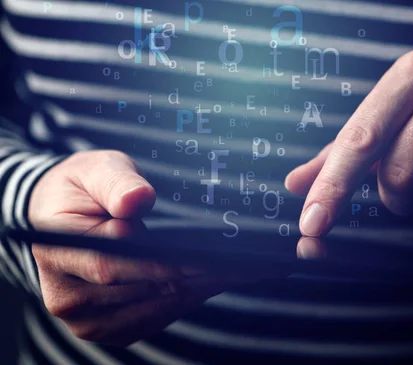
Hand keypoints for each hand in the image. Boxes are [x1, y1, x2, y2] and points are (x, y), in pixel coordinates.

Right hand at [28, 150, 280, 345]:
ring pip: (156, 308)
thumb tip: (137, 200)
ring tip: (240, 269)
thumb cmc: (81, 190)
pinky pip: (157, 316)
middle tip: (242, 262)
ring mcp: (90, 319)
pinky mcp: (112, 327)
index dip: (160, 265)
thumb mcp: (95, 170)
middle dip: (193, 275)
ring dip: (198, 289)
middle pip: (141, 291)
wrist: (62, 216)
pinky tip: (216, 280)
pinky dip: (188, 298)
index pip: (111, 266)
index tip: (203, 257)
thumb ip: (116, 183)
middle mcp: (69, 297)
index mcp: (57, 254)